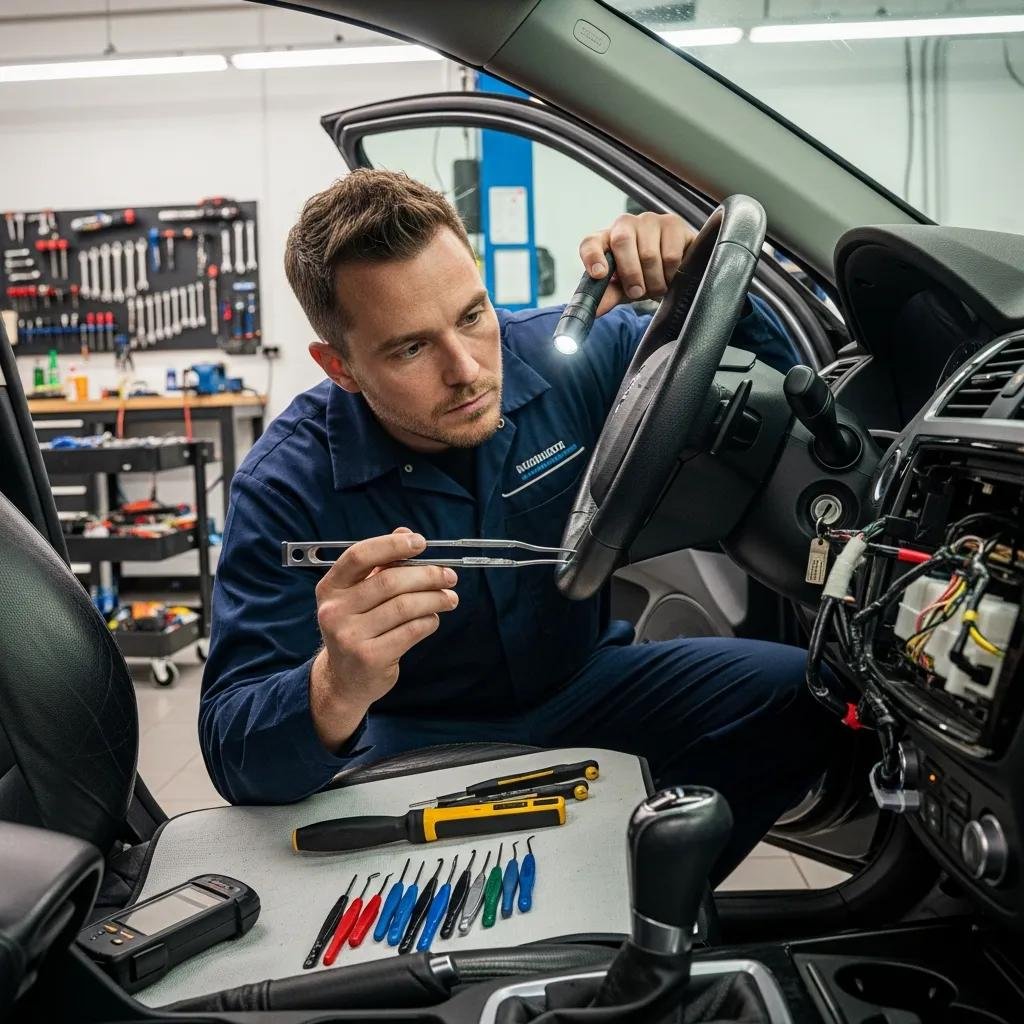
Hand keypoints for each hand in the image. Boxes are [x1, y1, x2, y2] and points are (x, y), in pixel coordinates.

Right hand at [309, 527, 457, 750]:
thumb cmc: (357, 628)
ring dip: (434, 599)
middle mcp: (335, 610)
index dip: (392, 545)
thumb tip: (406, 533)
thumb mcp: (359, 595)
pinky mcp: (370, 657)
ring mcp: (350, 635)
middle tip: (449, 576)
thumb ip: (381, 564)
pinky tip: (433, 619)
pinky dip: (429, 621)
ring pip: (404, 607)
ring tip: (449, 598)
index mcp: (330, 587)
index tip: (421, 543)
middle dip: (426, 575)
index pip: (359, 556)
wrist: (344, 679)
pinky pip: (411, 631)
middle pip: (389, 582)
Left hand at [579, 212, 695, 315]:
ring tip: (656, 285)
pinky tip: (670, 275)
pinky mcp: (673, 224)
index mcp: (605, 239)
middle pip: (622, 242)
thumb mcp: (621, 289)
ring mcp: (649, 221)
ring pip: (649, 254)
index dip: (592, 257)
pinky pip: (670, 255)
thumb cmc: (641, 276)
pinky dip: (670, 274)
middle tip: (637, 292)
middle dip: (630, 274)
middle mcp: (625, 224)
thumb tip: (594, 311)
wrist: (671, 268)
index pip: (591, 243)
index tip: (599, 274)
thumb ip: (607, 296)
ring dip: (654, 280)